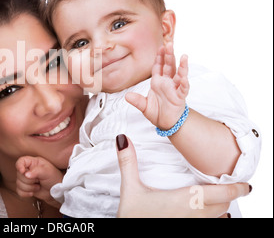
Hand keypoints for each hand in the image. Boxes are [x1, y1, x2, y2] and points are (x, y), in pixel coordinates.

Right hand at [16, 156, 62, 207]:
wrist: (56, 191)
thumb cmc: (54, 178)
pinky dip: (25, 193)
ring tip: (38, 186)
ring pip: (18, 184)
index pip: (21, 161)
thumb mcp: (48, 172)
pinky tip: (33, 192)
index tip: (23, 172)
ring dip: (29, 188)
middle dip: (29, 181)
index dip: (19, 166)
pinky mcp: (25, 188)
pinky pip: (19, 191)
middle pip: (19, 175)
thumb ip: (37, 171)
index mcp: (33, 162)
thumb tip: (26, 174)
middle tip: (38, 180)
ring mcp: (26, 179)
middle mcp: (27, 170)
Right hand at [116, 134, 250, 217]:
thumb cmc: (133, 218)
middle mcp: (192, 215)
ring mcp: (190, 225)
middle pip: (222, 205)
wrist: (128, 235)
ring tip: (221, 199)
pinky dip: (214, 219)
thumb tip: (123, 140)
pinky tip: (207, 215)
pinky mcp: (187, 229)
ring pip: (218, 217)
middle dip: (228, 195)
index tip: (245, 184)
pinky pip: (209, 226)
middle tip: (232, 186)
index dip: (235, 189)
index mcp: (184, 200)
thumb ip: (128, 162)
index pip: (220, 194)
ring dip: (221, 207)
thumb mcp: (129, 188)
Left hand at [125, 42, 188, 129]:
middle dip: (169, 55)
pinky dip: (184, 83)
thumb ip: (137, 100)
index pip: (158, 67)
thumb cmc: (157, 111)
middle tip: (169, 44)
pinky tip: (184, 78)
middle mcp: (167, 83)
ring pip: (179, 75)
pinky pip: (183, 89)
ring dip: (182, 66)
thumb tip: (127, 96)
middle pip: (169, 66)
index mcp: (158, 82)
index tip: (160, 47)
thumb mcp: (144, 106)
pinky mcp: (179, 97)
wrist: (166, 123)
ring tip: (184, 56)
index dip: (159, 57)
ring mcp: (174, 89)